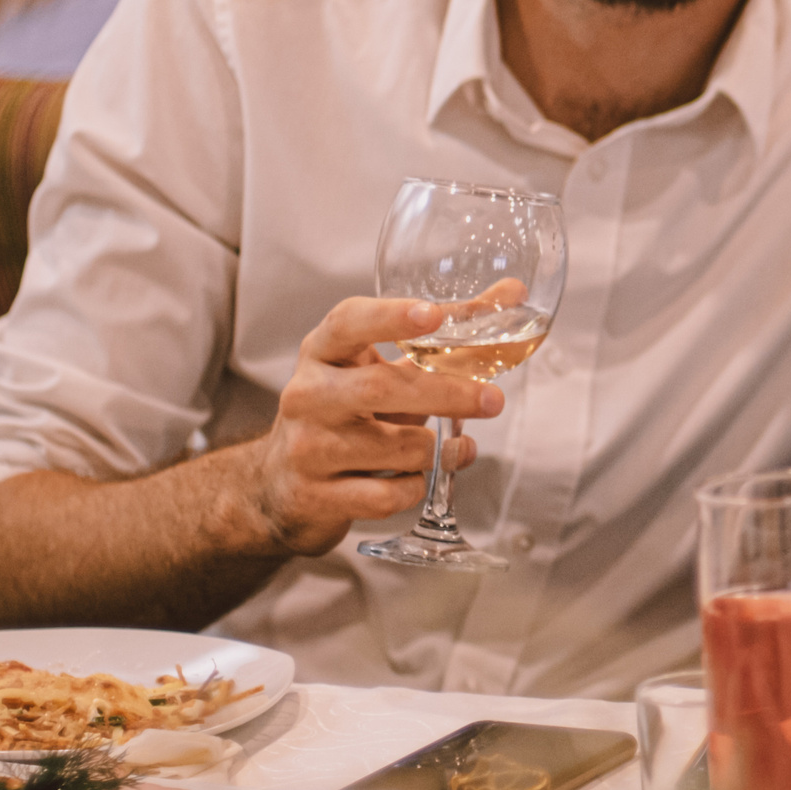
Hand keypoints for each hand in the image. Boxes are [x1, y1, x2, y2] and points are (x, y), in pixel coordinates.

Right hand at [236, 296, 506, 556]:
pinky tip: (422, 476)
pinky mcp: (316, 496)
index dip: (392, 316)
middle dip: (447, 393)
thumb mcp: (375, 365)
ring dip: (443, 450)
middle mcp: (307, 395)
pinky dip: (417, 487)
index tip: (434, 313)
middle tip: (492, 399)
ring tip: (463, 446)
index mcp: (322, 352)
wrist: (279, 483)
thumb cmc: (343, 411)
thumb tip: (510, 293)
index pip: (349, 323)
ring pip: (395, 448)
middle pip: (380, 387)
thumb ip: (441, 334)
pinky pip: (387, 495)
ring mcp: (307, 448)